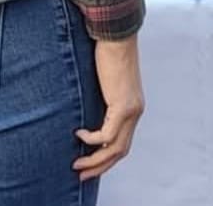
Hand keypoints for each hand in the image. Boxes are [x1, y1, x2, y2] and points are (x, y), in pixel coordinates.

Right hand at [74, 36, 143, 180]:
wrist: (117, 38)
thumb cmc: (109, 57)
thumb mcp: (105, 86)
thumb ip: (102, 103)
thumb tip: (87, 117)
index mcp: (133, 108)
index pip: (123, 141)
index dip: (106, 157)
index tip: (88, 165)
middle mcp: (136, 111)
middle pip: (121, 150)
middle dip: (100, 166)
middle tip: (80, 174)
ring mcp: (132, 110)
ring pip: (114, 147)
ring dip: (94, 159)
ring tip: (76, 164)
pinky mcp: (123, 106)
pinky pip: (105, 133)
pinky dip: (91, 138)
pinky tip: (79, 133)